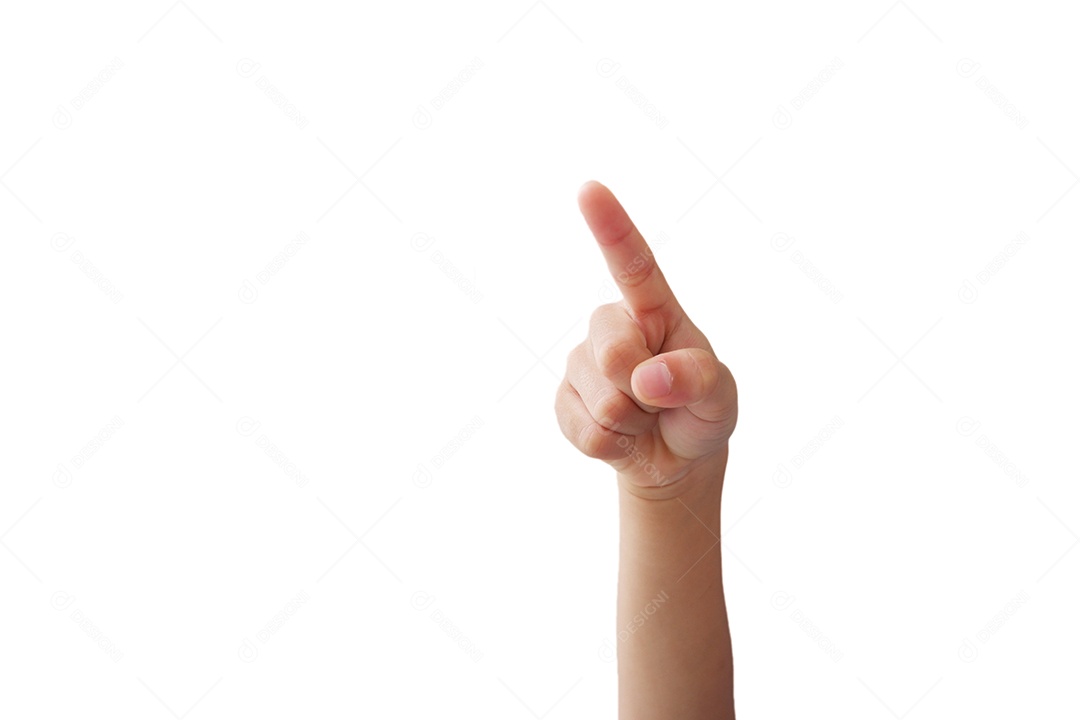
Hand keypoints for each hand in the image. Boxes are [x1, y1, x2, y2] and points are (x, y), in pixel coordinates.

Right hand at [555, 181, 737, 498]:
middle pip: (611, 352)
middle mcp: (613, 327)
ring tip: (643, 419)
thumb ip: (696, 380)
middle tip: (660, 401)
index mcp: (653, 310)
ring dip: (629, 424)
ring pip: (598, 400)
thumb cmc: (701, 411)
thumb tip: (646, 378)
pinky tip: (621, 436)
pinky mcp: (565, 400)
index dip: (611, 226)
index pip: (632, 264)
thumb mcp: (719, 396)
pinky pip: (583, 431)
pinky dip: (611, 445)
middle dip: (640, 390)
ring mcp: (583, 362)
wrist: (675, 458)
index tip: (589, 189)